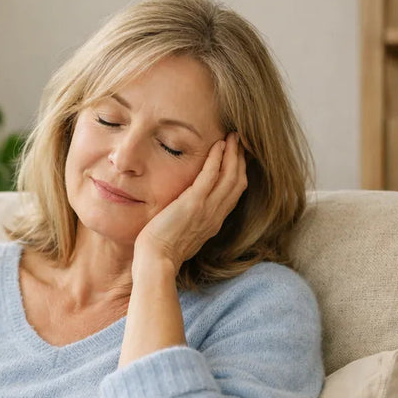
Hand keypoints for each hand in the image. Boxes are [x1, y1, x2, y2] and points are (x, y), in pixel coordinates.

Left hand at [134, 131, 247, 269]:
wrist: (157, 261)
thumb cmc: (162, 252)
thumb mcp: (183, 237)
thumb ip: (189, 224)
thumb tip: (183, 217)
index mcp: (213, 223)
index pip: (233, 194)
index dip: (238, 174)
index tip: (237, 158)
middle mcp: (216, 215)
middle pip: (238, 182)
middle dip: (240, 159)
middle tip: (239, 141)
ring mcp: (208, 209)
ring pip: (230, 176)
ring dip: (233, 154)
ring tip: (233, 136)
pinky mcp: (194, 203)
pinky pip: (211, 175)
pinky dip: (217, 158)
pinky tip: (218, 144)